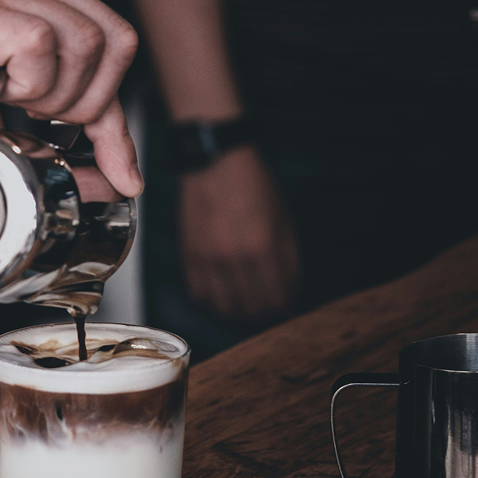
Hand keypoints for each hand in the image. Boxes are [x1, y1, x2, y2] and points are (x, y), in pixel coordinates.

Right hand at [0, 0, 142, 195]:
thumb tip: (25, 162)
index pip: (108, 50)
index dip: (119, 125)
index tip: (123, 172)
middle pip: (118, 44)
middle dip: (95, 111)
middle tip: (45, 133)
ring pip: (90, 45)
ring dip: (59, 98)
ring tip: (10, 107)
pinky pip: (40, 44)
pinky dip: (30, 84)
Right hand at [177, 146, 299, 320]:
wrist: (215, 164)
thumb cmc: (253, 187)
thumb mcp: (283, 220)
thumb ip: (288, 259)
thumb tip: (288, 290)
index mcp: (264, 249)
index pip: (277, 299)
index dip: (284, 307)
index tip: (284, 304)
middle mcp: (235, 259)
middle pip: (251, 308)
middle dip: (263, 312)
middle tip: (266, 306)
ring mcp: (209, 259)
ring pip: (223, 307)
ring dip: (236, 311)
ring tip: (243, 304)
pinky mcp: (189, 256)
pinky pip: (199, 294)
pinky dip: (211, 300)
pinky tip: (220, 291)